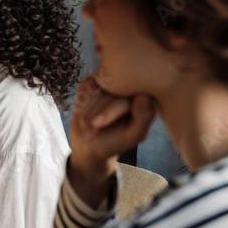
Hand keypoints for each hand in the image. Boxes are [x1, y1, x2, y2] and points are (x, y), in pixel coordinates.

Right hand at [68, 74, 155, 205]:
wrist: (92, 148)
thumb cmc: (117, 143)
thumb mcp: (134, 136)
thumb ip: (144, 118)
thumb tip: (145, 97)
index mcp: (146, 92)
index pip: (130, 90)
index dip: (112, 109)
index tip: (98, 127)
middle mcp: (130, 82)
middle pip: (110, 89)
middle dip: (96, 111)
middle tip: (89, 129)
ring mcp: (110, 80)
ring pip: (95, 87)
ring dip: (86, 110)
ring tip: (85, 128)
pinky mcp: (93, 81)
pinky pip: (85, 86)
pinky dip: (81, 102)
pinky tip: (82, 116)